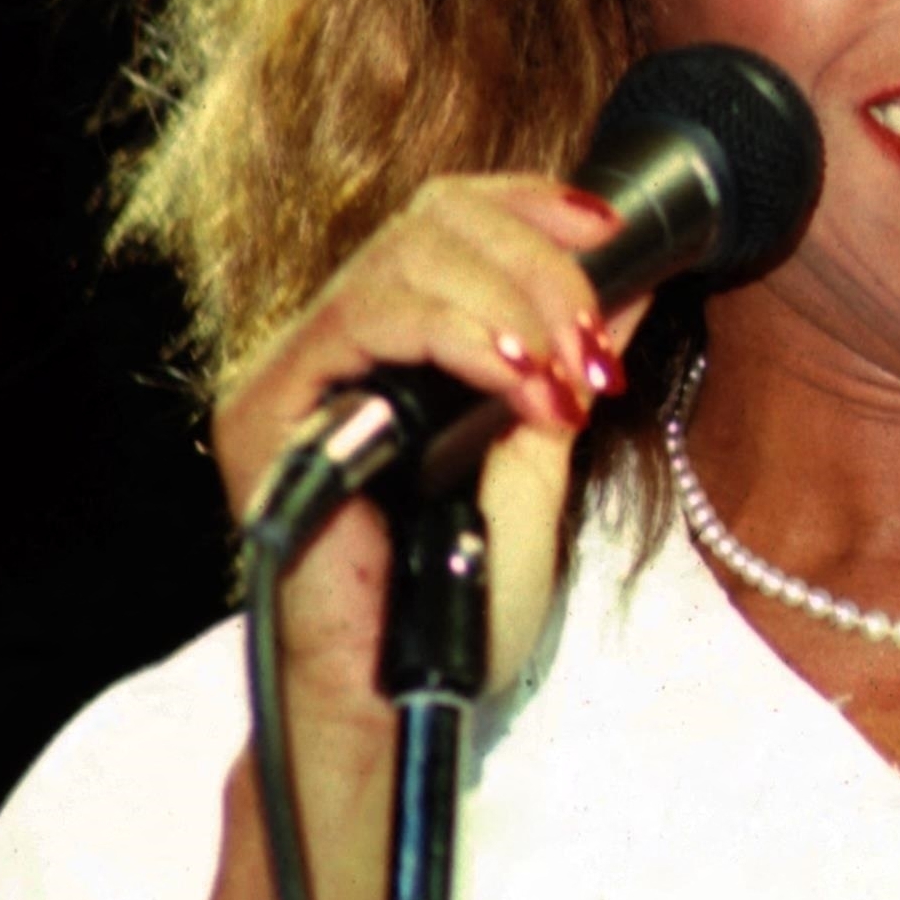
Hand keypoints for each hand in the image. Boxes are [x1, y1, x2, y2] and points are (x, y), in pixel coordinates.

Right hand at [211, 175, 644, 732]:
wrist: (404, 695)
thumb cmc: (463, 599)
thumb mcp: (539, 452)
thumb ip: (566, 363)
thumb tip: (633, 277)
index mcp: (387, 341)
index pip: (446, 218)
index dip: (529, 205)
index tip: (611, 234)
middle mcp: (330, 342)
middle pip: (431, 223)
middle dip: (538, 270)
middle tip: (593, 352)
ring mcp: (289, 373)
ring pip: (403, 261)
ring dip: (511, 308)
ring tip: (563, 383)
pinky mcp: (266, 411)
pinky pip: (364, 323)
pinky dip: (461, 340)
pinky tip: (519, 390)